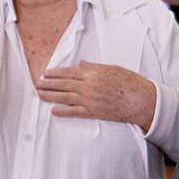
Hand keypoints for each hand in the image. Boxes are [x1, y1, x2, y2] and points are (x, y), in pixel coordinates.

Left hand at [37, 61, 156, 132]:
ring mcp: (90, 100)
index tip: (45, 73)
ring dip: (51, 96)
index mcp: (94, 73)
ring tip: (40, 95)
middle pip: (64, 84)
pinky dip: (63, 111)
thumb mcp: (113, 69)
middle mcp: (89, 86)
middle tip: (37, 84)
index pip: (69, 72)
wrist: (141, 100)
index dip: (56, 73)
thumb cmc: (130, 82)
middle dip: (49, 84)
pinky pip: (75, 112)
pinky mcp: (94, 112)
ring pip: (65, 97)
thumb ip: (95, 67)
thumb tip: (81, 65)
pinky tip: (53, 111)